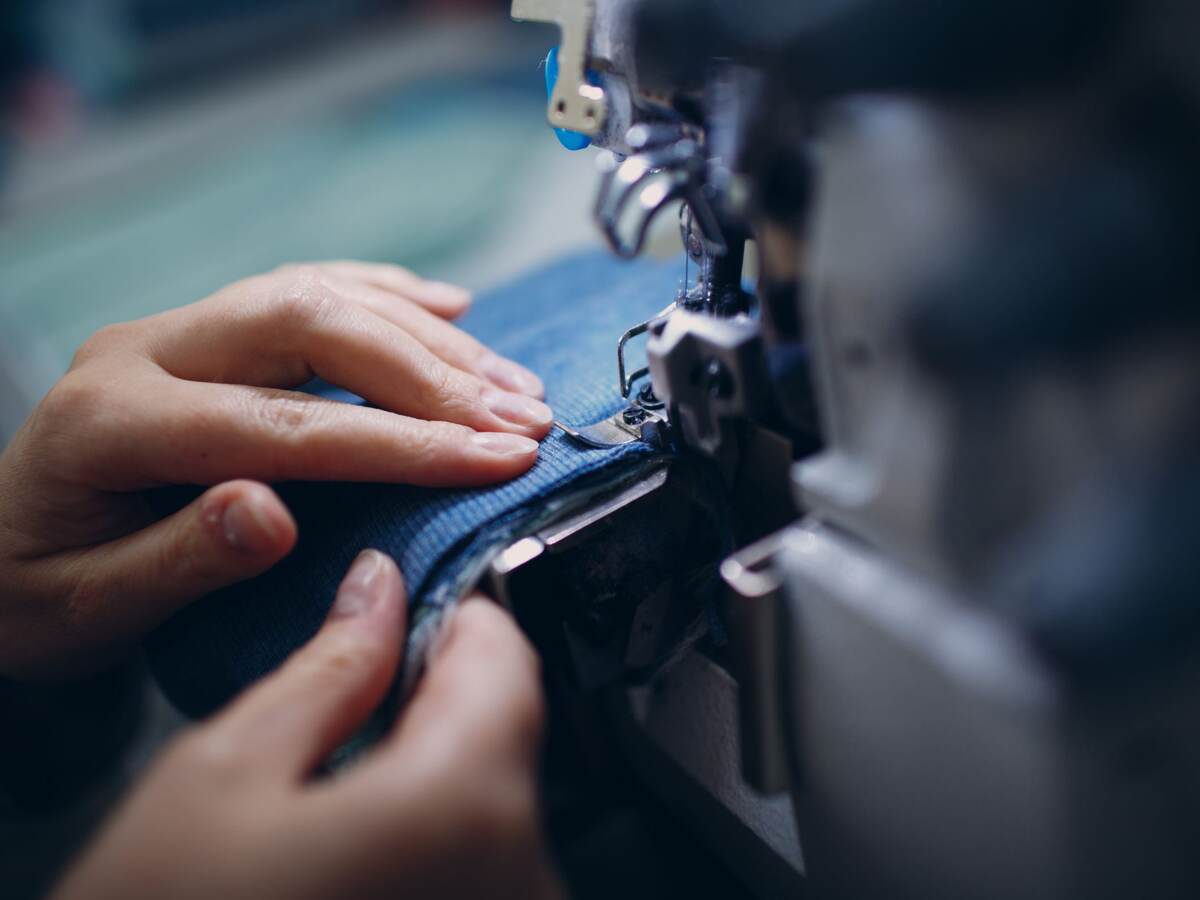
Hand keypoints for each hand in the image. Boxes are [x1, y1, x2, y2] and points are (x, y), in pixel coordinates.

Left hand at [0, 261, 551, 680]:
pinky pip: (310, 289)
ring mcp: (179, 331)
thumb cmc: (31, 595)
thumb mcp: (82, 611)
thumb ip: (174, 562)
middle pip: (313, 324)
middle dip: (433, 374)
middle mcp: (148, 351)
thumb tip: (272, 515)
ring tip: (514, 387)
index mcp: (113, 420)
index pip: (285, 423)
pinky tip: (451, 308)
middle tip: (522, 420)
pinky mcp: (207, 332)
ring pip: (322, 297)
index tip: (495, 460)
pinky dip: (388, 297)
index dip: (402, 441)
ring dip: (429, 339)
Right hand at [51, 551, 561, 899]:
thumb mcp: (224, 775)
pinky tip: (361, 868)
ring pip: (498, 808)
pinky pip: (488, 872)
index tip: (413, 611)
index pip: (507, 657)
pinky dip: (437, 848)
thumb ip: (329, 668)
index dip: (455, 617)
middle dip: (437, 706)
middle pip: (507, 736)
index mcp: (463, 806)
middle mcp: (522, 879)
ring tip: (336, 809)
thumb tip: (378, 591)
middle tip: (352, 708)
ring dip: (433, 782)